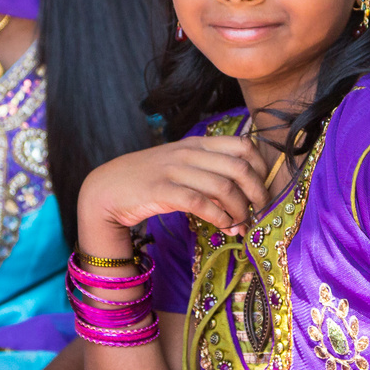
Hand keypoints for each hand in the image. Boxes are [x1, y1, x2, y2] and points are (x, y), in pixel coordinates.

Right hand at [78, 136, 268, 241]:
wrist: (107, 188)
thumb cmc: (148, 180)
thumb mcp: (182, 165)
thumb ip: (210, 173)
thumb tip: (244, 196)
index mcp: (198, 143)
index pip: (244, 146)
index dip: (261, 169)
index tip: (263, 191)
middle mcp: (189, 152)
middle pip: (240, 168)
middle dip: (257, 194)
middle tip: (259, 212)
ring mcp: (174, 170)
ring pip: (224, 187)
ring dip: (239, 211)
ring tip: (240, 226)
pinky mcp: (161, 190)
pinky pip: (201, 203)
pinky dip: (219, 217)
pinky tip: (224, 226)